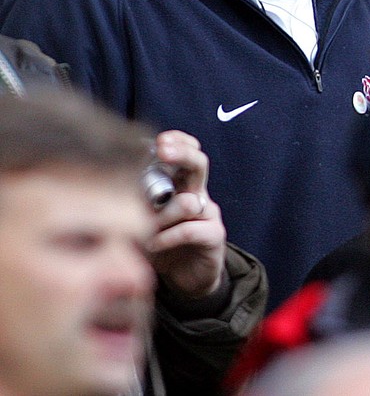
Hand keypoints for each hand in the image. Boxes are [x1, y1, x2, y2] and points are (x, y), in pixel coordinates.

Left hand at [148, 130, 226, 299]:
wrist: (186, 280)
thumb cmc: (160, 245)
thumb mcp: (143, 222)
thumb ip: (134, 205)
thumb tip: (106, 188)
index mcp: (182, 185)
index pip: (189, 151)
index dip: (179, 142)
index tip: (161, 140)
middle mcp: (198, 194)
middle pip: (199, 163)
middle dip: (181, 154)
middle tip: (163, 151)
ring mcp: (208, 214)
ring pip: (188, 201)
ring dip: (161, 216)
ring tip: (143, 230)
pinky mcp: (214, 236)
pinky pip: (189, 229)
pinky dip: (167, 237)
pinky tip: (153, 246)